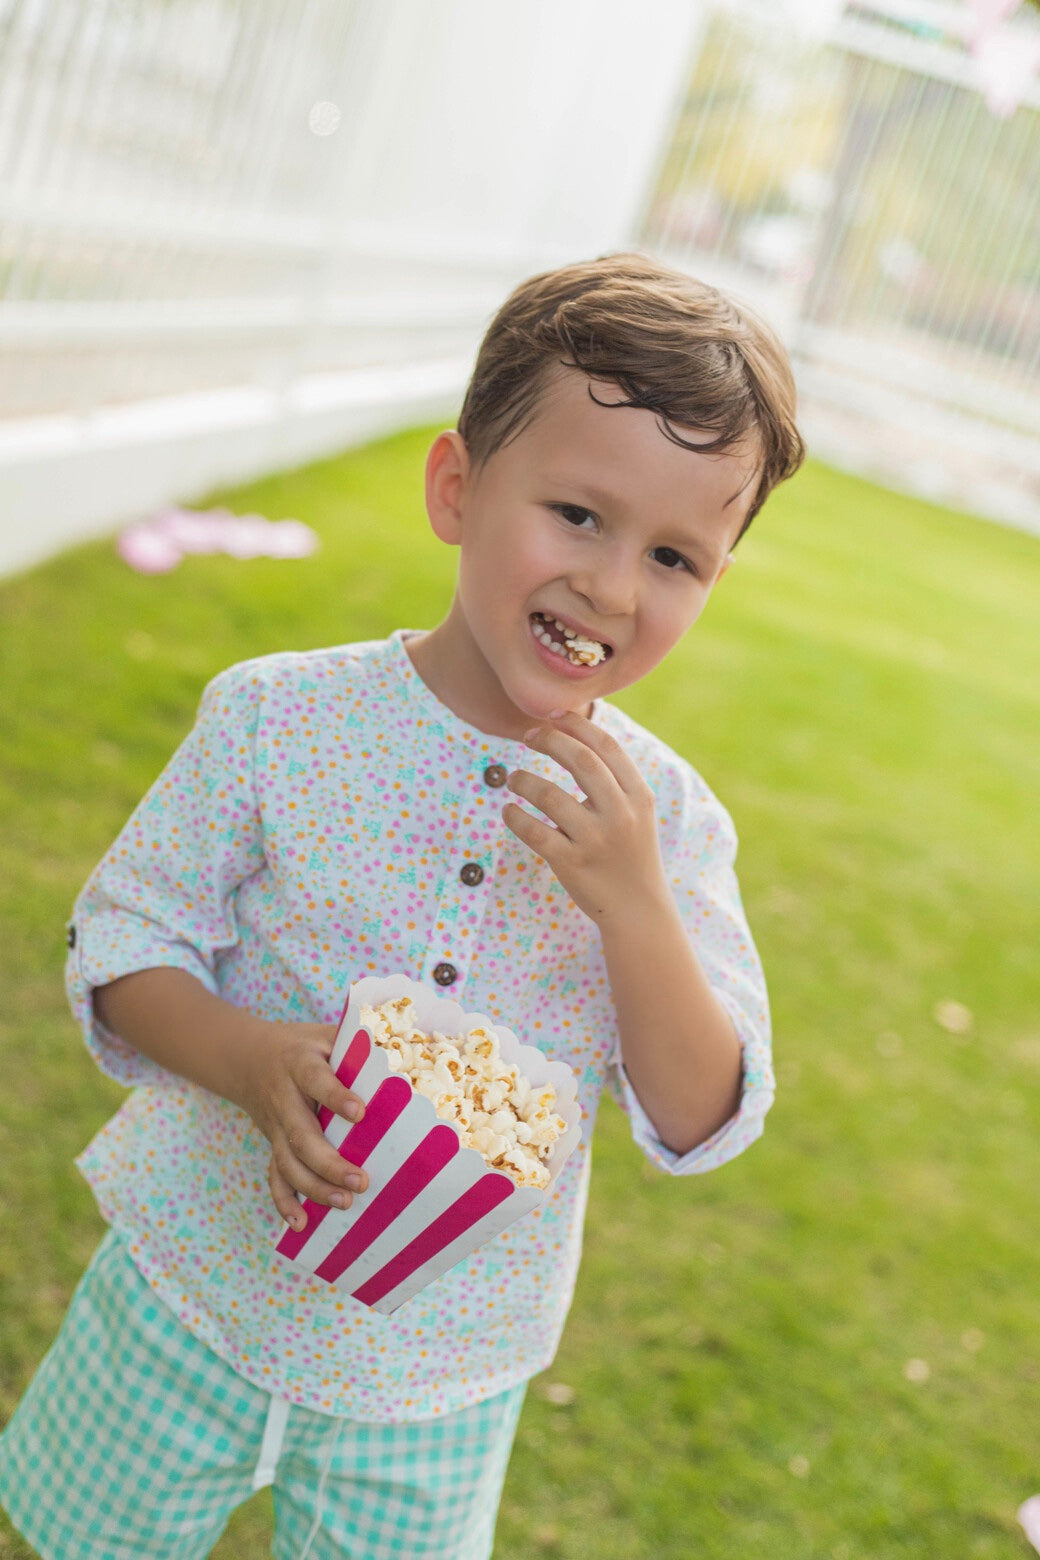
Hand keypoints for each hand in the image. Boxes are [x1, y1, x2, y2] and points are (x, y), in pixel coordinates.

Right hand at [237, 1020, 368, 1229]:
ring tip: (345, 1202)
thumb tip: (407, 1053)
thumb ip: (357, 1043)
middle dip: (329, 1162)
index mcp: (299, 1064)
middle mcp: (283, 1098)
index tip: (359, 1113)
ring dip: (313, 1187)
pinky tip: (300, 1224)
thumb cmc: (303, 1046)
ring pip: (287, 1161)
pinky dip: (283, 1202)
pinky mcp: (272, 1144)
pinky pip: (274, 1175)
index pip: (316, 1080)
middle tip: (361, 1181)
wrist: (248, 1057)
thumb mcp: (325, 1034)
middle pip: (301, 1134)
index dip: (335, 1096)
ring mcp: (274, 1126)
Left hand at [502, 710, 668, 925]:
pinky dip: (515, 818)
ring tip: (514, 778)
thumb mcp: (637, 811)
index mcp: (639, 795)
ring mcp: (596, 840)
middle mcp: (621, 814)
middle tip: (528, 737)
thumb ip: (614, 778)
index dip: (576, 725)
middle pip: (580, 761)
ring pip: (550, 796)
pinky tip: (508, 811)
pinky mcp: (572, 863)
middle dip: (549, 741)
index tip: (551, 716)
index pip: (607, 746)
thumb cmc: (630, 851)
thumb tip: (572, 735)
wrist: (638, 907)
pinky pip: (535, 832)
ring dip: (525, 780)